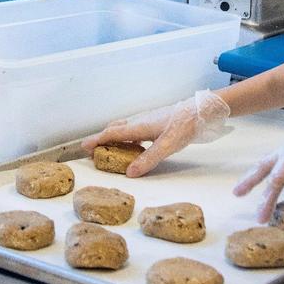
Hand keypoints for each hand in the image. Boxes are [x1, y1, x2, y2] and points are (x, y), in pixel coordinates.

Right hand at [80, 89, 231, 176]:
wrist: (201, 110)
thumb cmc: (185, 125)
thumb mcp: (168, 146)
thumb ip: (149, 159)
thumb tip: (129, 173)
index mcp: (139, 126)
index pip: (112, 133)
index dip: (97, 140)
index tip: (83, 147)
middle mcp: (140, 120)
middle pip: (115, 128)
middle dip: (103, 138)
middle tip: (94, 151)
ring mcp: (148, 119)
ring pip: (125, 127)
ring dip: (114, 137)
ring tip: (111, 150)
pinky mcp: (156, 121)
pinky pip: (134, 128)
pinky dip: (127, 137)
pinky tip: (135, 145)